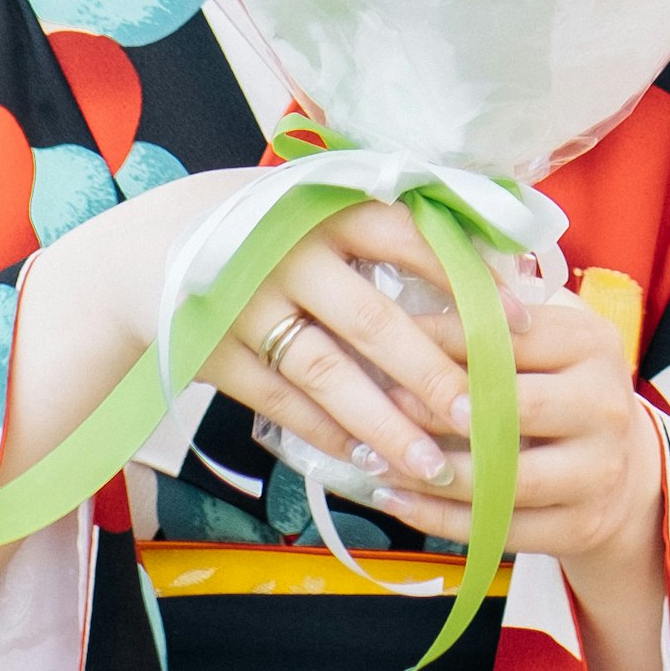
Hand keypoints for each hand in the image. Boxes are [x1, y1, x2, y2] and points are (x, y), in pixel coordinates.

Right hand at [206, 201, 493, 498]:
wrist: (147, 248)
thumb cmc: (265, 226)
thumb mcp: (317, 204)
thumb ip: (391, 225)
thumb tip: (497, 258)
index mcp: (325, 205)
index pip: (410, 236)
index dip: (468, 276)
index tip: (522, 318)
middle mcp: (286, 251)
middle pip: (373, 318)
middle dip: (431, 373)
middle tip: (481, 417)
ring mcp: (244, 303)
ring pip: (326, 372)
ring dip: (381, 424)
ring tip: (431, 466)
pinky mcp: (209, 350)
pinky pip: (279, 402)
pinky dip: (324, 433)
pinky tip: (366, 463)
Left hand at [364, 278, 665, 567]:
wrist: (625, 474)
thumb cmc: (564, 391)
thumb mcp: (550, 343)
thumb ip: (498, 323)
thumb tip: (409, 300)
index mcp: (592, 344)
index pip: (509, 337)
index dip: (443, 338)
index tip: (386, 337)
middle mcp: (603, 404)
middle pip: (511, 408)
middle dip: (436, 407)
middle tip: (379, 402)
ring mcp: (597, 470)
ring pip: (502, 477)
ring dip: (429, 472)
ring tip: (372, 459)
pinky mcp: (580, 526)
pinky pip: (498, 526)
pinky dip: (439, 517)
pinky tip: (396, 499)